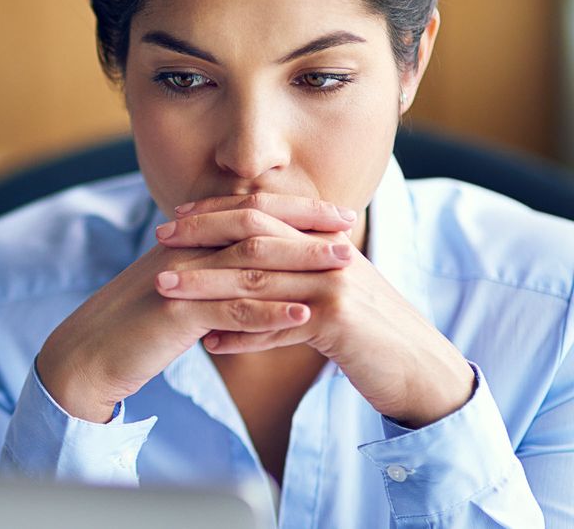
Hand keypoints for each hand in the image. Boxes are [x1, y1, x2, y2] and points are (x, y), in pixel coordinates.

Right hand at [35, 195, 356, 422]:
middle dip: (306, 226)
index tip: (336, 213)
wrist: (87, 354)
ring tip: (345, 267)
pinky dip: (270, 313)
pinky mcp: (175, 313)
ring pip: (249, 263)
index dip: (293, 209)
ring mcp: (180, 279)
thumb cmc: (133, 327)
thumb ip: (208, 273)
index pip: (247, 211)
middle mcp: (184, 250)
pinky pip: (230, 310)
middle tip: (351, 228)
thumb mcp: (175, 290)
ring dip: (301, 263)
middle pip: (254, 227)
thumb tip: (249, 267)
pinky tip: (304, 317)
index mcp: (186, 240)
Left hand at [157, 194, 474, 428]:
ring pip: (258, 279)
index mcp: (325, 241)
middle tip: (159, 239)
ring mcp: (335, 285)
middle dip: (202, 235)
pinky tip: (209, 344)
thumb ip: (289, 281)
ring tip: (165, 289)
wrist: (422, 371)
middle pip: (255, 235)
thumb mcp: (327, 298)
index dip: (217, 212)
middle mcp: (330, 254)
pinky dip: (241, 335)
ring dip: (206, 284)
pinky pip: (277, 326)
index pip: (264, 213)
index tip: (176, 218)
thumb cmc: (369, 336)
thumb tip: (238, 285)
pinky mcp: (339, 321)